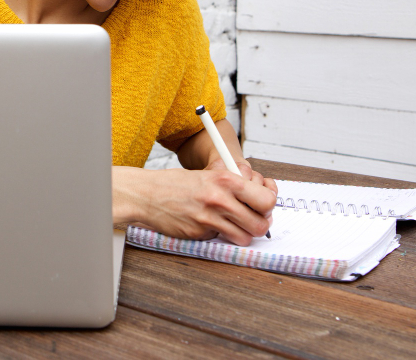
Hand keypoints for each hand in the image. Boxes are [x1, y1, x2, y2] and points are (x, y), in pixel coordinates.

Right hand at [113, 165, 277, 245]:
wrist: (147, 194)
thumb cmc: (177, 183)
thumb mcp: (209, 175)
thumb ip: (234, 186)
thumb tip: (260, 199)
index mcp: (225, 180)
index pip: (267, 200)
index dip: (269, 206)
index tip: (264, 206)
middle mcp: (220, 200)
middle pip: (260, 224)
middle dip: (259, 224)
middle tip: (252, 219)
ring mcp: (209, 220)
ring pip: (244, 238)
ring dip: (241, 234)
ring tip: (230, 224)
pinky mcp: (200, 234)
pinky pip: (220, 240)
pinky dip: (218, 235)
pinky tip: (206, 224)